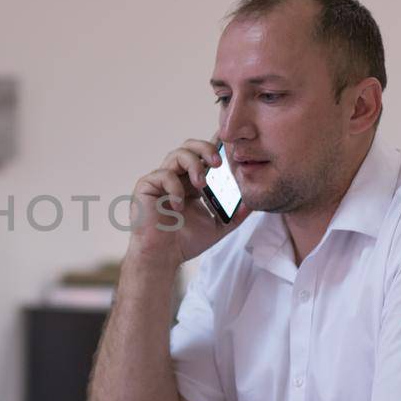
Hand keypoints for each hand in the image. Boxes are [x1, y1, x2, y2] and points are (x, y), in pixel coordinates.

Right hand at [125, 137, 250, 270]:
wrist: (163, 257)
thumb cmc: (185, 242)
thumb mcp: (218, 226)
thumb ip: (235, 214)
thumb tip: (253, 203)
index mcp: (192, 182)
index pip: (203, 156)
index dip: (215, 145)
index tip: (230, 144)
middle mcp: (177, 176)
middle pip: (190, 146)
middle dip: (206, 149)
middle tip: (219, 163)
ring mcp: (161, 180)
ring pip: (177, 154)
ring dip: (193, 165)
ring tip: (201, 183)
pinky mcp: (147, 186)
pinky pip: (163, 175)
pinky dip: (175, 188)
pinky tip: (178, 206)